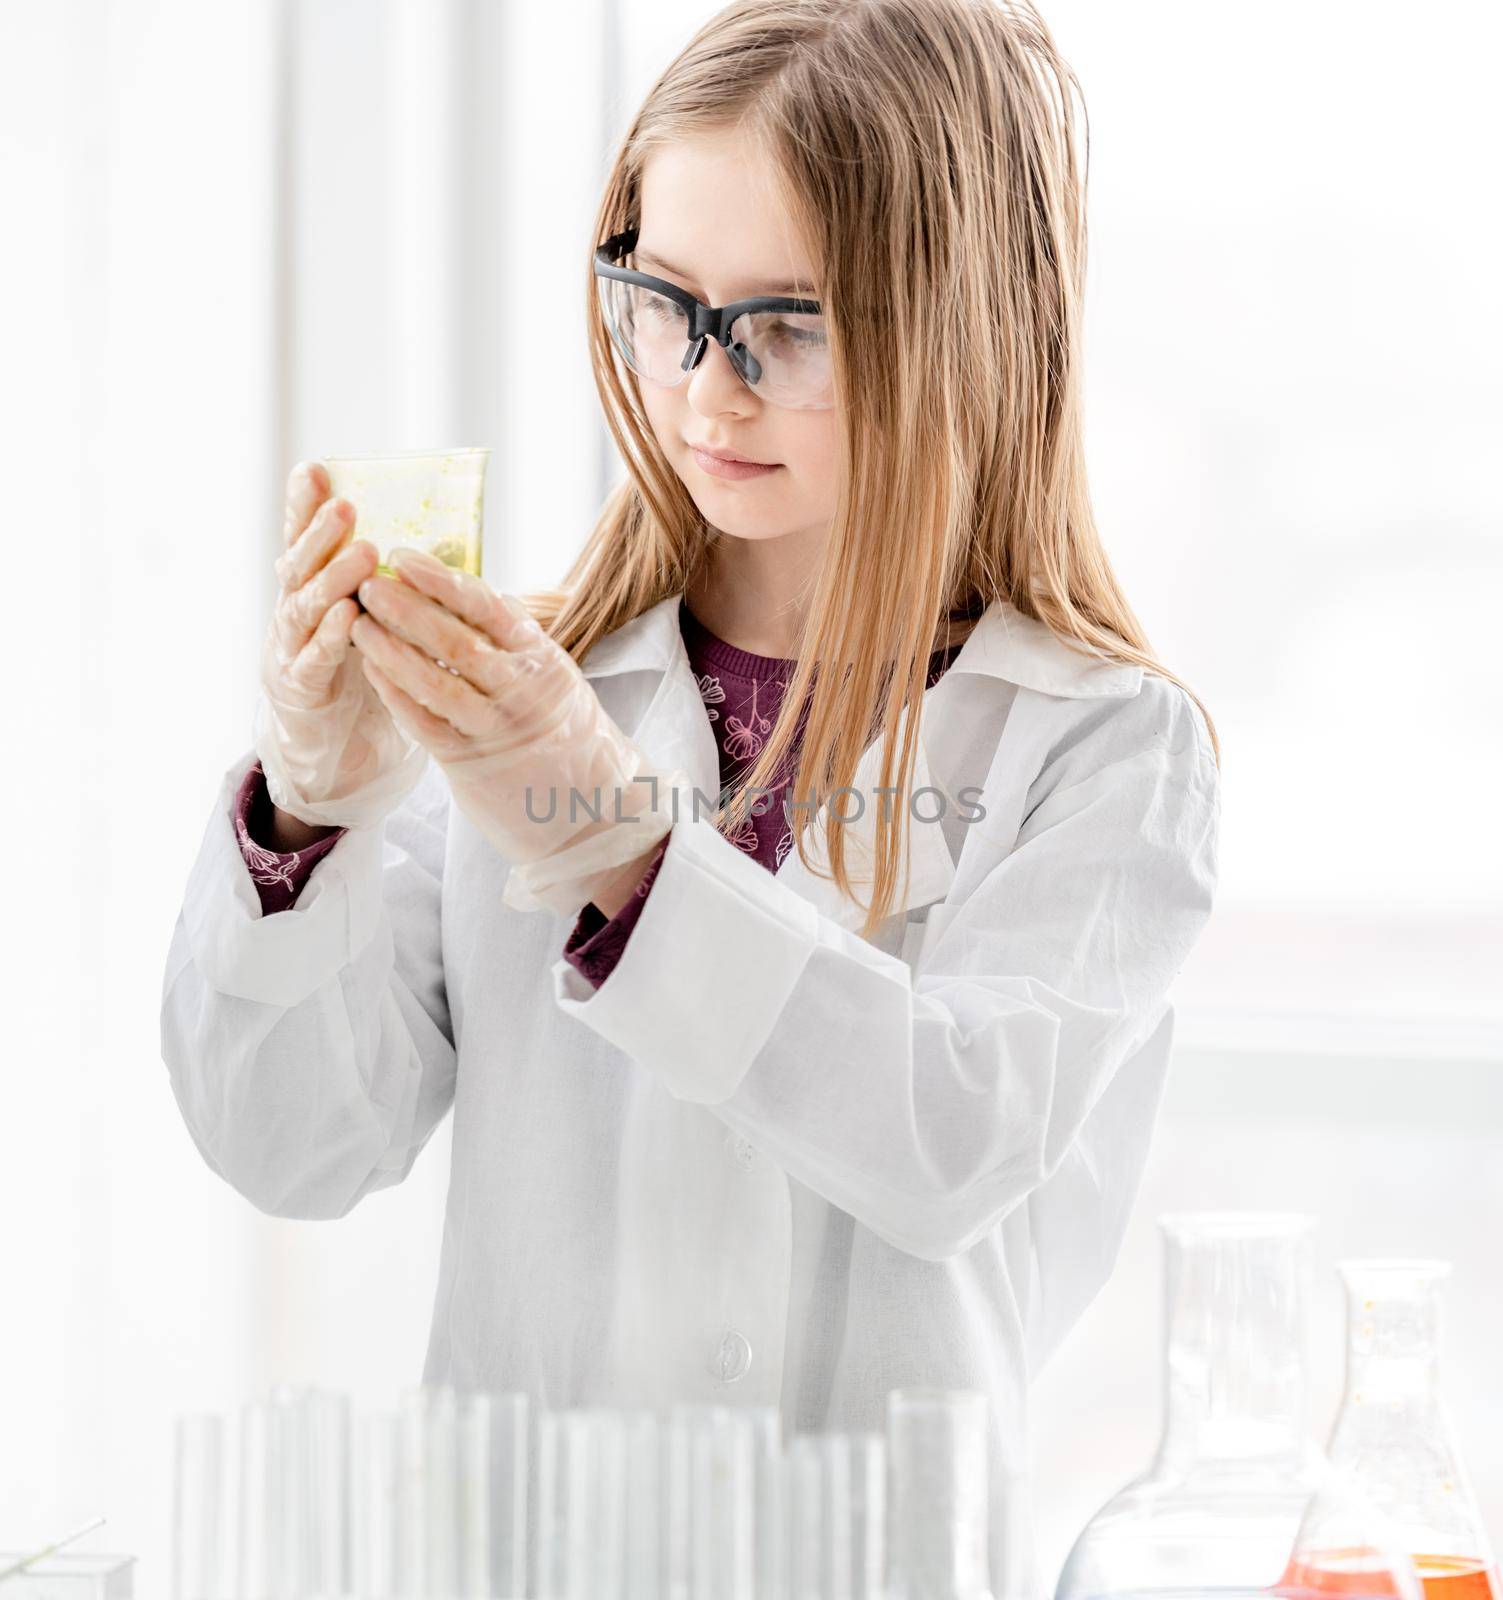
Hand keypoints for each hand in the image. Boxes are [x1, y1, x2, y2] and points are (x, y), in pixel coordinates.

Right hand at [252, 461, 428, 827]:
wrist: (331, 744)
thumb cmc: (355, 669)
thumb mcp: (367, 617)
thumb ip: (380, 579)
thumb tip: (428, 532)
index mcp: (308, 589)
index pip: (304, 540)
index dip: (305, 507)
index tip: (315, 468)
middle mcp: (292, 612)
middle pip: (299, 566)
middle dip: (320, 534)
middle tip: (347, 506)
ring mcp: (290, 650)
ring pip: (304, 608)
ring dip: (331, 579)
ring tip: (360, 554)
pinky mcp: (301, 690)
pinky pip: (314, 660)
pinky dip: (330, 637)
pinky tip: (348, 617)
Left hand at [349, 549, 694, 915]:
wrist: (594, 814)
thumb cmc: (572, 740)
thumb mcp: (559, 680)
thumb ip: (521, 644)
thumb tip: (486, 597)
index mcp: (543, 660)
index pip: (487, 608)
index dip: (441, 580)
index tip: (403, 558)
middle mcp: (521, 691)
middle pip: (454, 639)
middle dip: (405, 608)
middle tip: (366, 583)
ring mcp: (496, 729)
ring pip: (434, 681)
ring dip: (389, 649)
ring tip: (357, 622)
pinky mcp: (471, 765)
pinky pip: (425, 724)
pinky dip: (395, 694)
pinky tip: (371, 670)